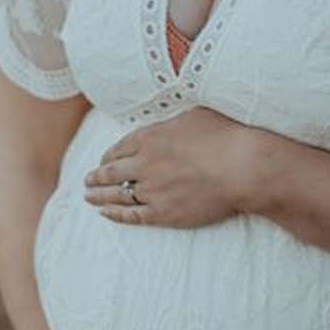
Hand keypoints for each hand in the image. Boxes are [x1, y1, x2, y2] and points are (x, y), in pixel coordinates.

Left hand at [83, 105, 253, 228]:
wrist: (243, 167)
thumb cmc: (226, 136)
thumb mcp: (195, 114)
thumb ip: (173, 120)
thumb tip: (167, 120)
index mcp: (151, 137)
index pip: (120, 147)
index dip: (108, 155)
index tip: (103, 160)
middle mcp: (146, 163)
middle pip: (112, 171)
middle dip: (96, 176)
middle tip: (86, 179)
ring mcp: (153, 190)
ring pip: (118, 194)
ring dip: (99, 195)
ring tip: (88, 196)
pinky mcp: (164, 213)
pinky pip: (132, 215)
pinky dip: (116, 214)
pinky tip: (105, 213)